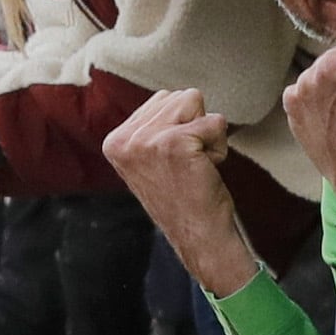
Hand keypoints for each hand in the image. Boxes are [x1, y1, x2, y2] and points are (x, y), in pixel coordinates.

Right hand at [104, 88, 258, 293]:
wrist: (199, 237)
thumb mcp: (151, 161)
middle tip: (187, 166)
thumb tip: (170, 96)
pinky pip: (216, 122)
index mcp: (115, 141)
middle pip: (179, 97)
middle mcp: (125, 140)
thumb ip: (151, 128)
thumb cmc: (184, 198)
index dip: (180, 128)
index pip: (162, 99)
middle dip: (194, 128)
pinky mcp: (174, 143)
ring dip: (207, 135)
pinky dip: (220, 146)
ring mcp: (147, 141)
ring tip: (195, 166)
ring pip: (195, 102)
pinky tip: (206, 171)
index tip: (174, 163)